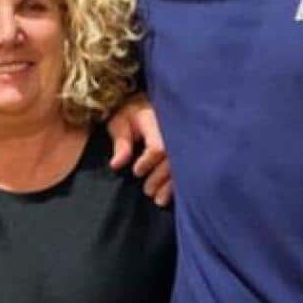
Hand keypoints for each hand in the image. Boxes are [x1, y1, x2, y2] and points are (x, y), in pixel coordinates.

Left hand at [107, 92, 172, 206]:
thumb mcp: (119, 123)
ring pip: (181, 166)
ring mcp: (180, 139)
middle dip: (159, 178)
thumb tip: (116, 165)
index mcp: (156, 121)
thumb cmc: (128, 113)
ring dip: (170, 185)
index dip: (148, 162)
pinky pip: (185, 167)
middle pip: (172, 159)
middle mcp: (172, 131)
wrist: (142, 102)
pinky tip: (170, 195)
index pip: (158, 147)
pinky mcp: (183, 148)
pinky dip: (178, 184)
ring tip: (158, 200)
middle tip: (147, 191)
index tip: (136, 171)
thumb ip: (121, 143)